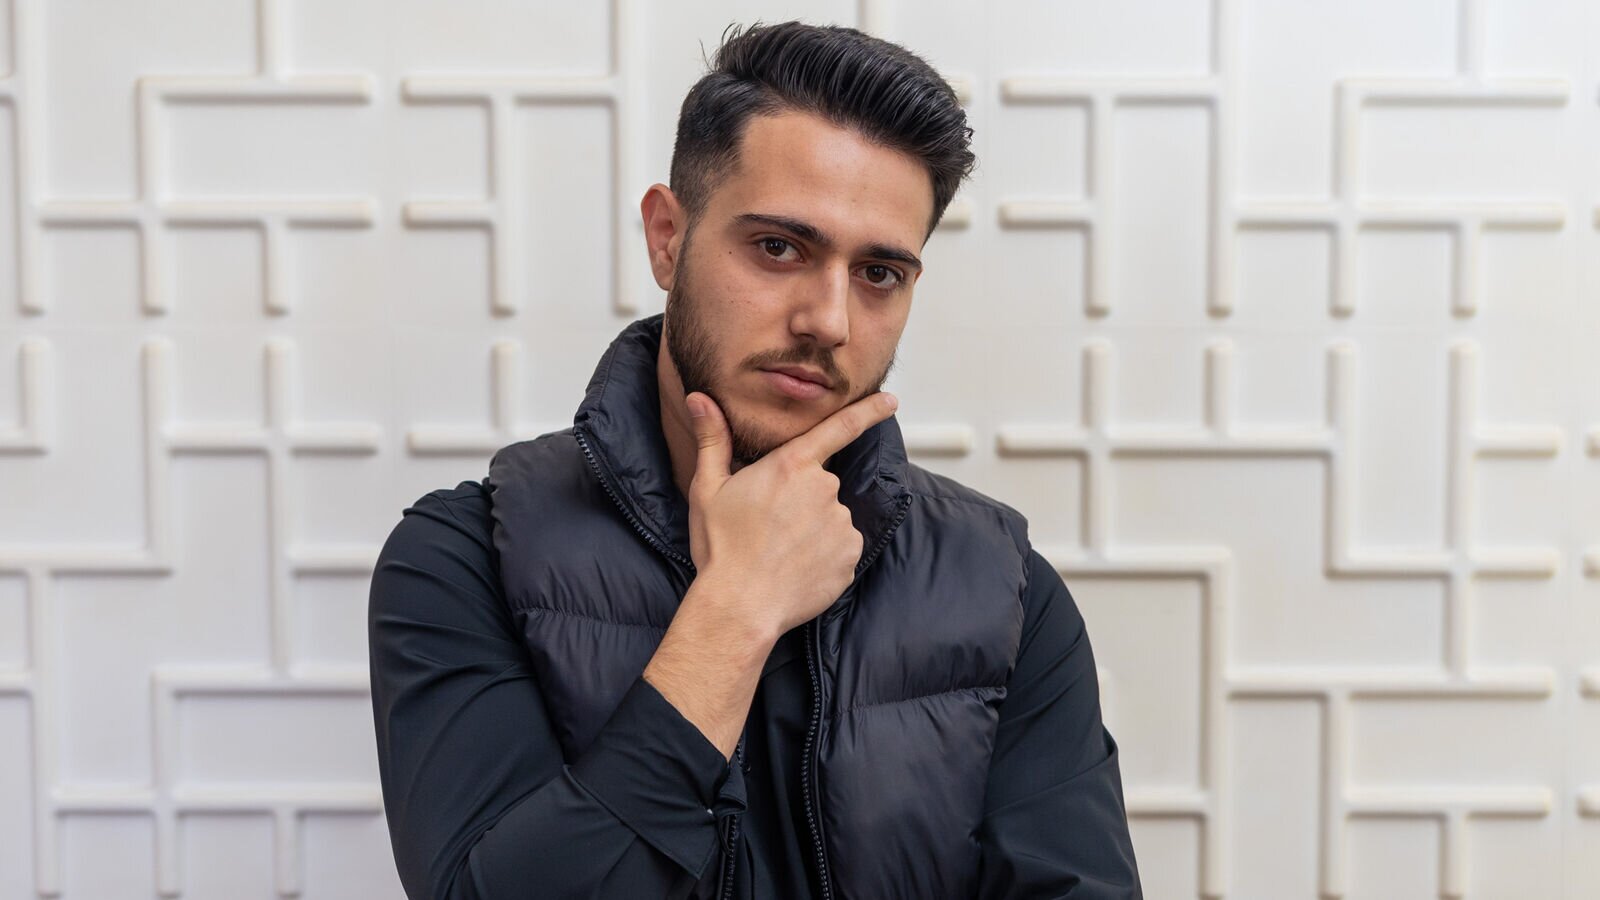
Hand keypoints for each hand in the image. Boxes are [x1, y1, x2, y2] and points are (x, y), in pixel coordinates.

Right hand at [683, 389, 898, 637]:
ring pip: (830, 518)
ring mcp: (842, 524)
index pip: (840, 427)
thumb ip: (712, 439)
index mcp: (791, 464)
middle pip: (820, 484)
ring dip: (811, 529)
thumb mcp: (707, 488)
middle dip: (800, 499)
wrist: (740, 606)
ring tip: (779, 551)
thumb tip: (699, 397)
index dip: (868, 410)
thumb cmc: (721, 546)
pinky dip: (823, 556)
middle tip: (768, 525)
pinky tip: (796, 568)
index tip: (891, 400)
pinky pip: (840, 548)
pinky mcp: (851, 557)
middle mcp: (824, 489)